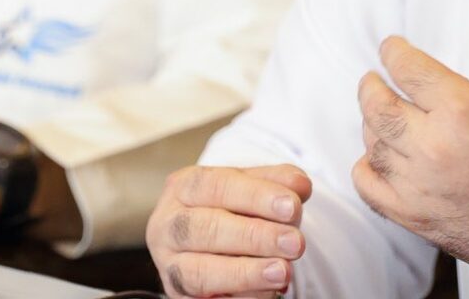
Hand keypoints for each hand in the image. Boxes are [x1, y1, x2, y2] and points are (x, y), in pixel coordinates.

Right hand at [146, 163, 310, 297]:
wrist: (205, 246)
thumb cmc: (228, 211)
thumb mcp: (248, 188)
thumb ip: (274, 182)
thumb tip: (299, 185)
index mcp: (183, 188)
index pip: (216, 186)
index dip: (255, 196)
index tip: (292, 206)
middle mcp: (169, 226)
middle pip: (205, 229)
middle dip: (254, 236)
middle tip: (295, 242)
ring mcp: (170, 265)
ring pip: (200, 272)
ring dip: (245, 273)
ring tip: (283, 271)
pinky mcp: (180, 297)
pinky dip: (240, 298)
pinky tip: (268, 291)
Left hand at [354, 0, 468, 288]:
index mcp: (463, 110)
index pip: (404, 66)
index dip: (394, 51)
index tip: (395, 49)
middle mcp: (433, 148)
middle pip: (376, 104)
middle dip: (372, 85)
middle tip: (379, 80)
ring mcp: (421, 187)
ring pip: (372, 143)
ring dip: (373, 123)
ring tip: (386, 114)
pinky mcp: (416, 218)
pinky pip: (370, 188)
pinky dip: (366, 169)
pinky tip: (380, 157)